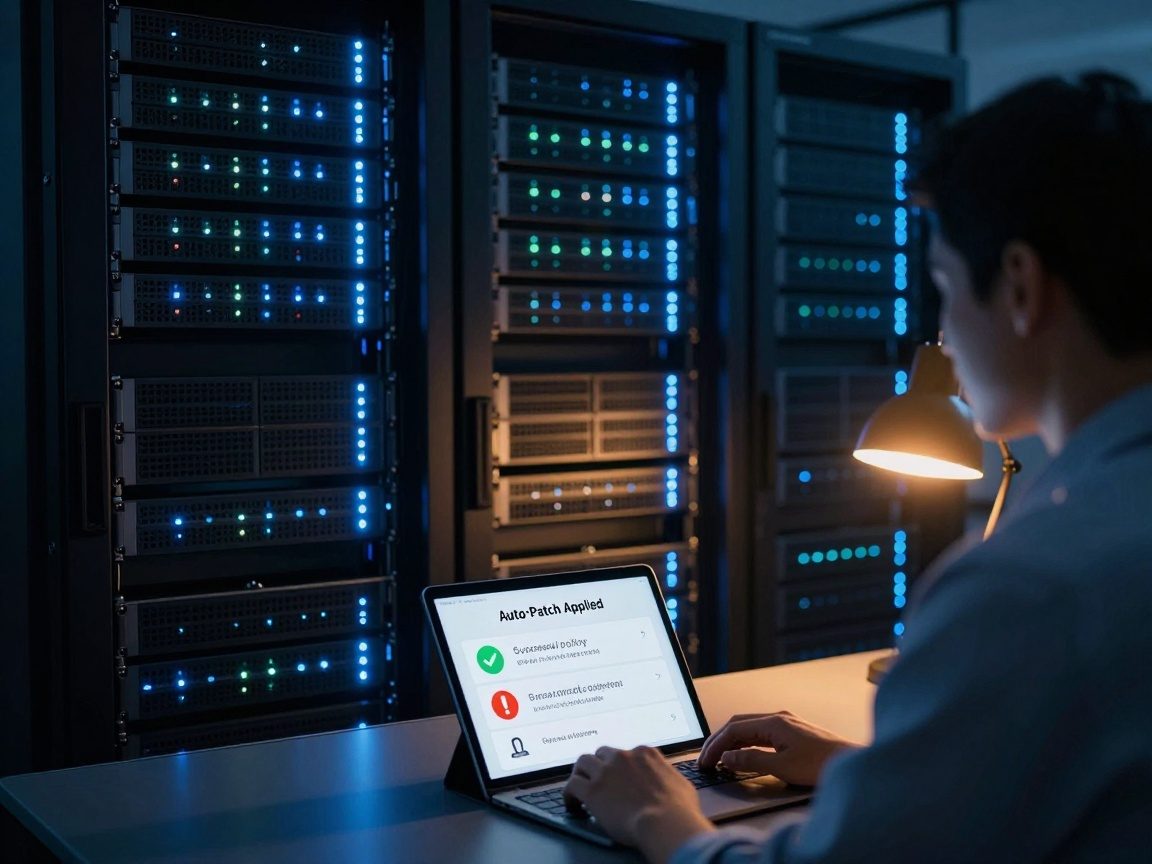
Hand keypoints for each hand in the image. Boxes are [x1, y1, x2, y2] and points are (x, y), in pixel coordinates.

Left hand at [563, 745, 715, 862]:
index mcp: (644, 753)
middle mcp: (623, 757)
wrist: (666, 822)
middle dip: (599, 766)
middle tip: (598, 781)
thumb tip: (667, 783)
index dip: (620, 767)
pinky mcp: (592, 790)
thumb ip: (667, 776)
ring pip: (583, 763)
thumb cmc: (679, 809)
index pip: (626, 753)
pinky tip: (572, 804)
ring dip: (581, 774)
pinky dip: (569, 794)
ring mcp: (606, 772)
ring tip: (580, 788)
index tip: (619, 777)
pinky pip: (572, 785)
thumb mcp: (680, 783)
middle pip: (602, 754)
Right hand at [697, 711, 857, 786]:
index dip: (715, 745)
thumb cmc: (822, 765)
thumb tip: (727, 758)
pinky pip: (761, 734)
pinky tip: (743, 756)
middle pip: (739, 725)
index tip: (705, 761)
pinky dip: (746, 744)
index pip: (734, 729)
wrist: (852, 764)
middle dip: (719, 741)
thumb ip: (751, 761)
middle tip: (707, 759)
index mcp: (774, 722)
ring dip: (732, 743)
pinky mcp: (793, 733)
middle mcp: (779, 718)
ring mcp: (786, 724)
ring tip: (720, 760)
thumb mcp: (782, 767)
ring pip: (749, 729)